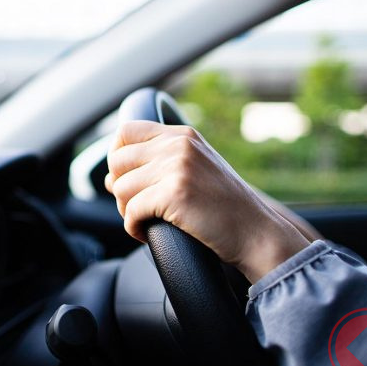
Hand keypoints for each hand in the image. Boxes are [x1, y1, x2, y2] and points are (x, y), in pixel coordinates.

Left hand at [105, 121, 309, 282]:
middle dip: (119, 187)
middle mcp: (179, 145)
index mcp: (183, 136)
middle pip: (118, 160)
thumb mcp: (198, 170)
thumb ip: (163, 162)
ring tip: (144, 221)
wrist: (256, 232)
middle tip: (136, 207)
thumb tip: (110, 177)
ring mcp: (178, 168)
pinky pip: (131, 211)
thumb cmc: (226, 208)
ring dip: (126, 210)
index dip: (117, 157)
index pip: (126, 131)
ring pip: (121, 188)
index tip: (125, 180)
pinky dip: (133, 227)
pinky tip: (146, 234)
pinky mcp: (175, 194)